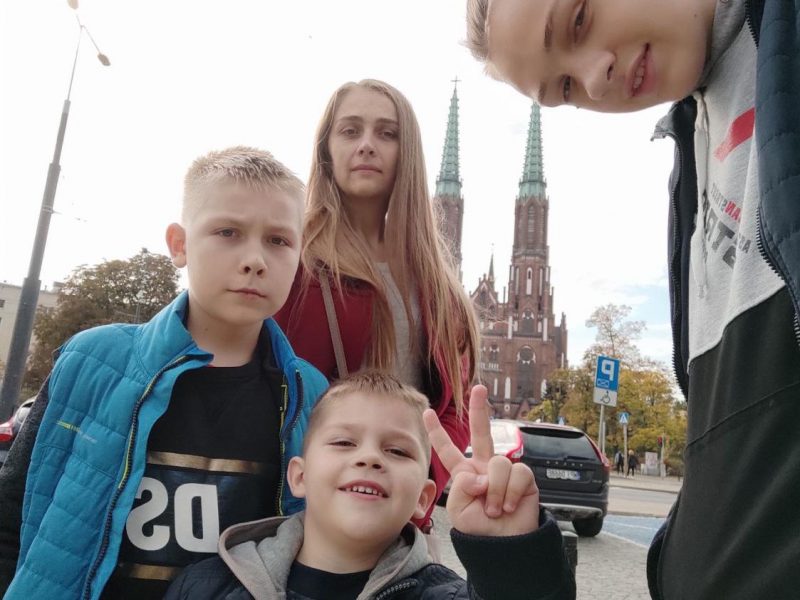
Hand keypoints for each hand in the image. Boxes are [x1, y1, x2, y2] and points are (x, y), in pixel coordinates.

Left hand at [424, 385, 538, 536]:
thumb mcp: (459, 511)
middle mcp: (484, 467)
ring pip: (498, 463)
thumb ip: (462, 488)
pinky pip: (517, 473)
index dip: (436, 433)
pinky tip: (510, 506)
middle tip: (478, 388)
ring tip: (495, 510)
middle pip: (481, 433)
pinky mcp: (523, 477)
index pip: (448, 450)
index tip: (426, 413)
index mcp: (464, 473)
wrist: (504, 546)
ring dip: (495, 492)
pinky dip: (511, 493)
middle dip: (480, 409)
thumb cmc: (480, 529)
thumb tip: (479, 474)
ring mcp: (504, 470)